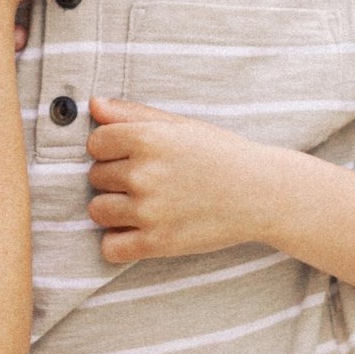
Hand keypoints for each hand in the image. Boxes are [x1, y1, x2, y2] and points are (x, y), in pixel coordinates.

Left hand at [87, 97, 284, 264]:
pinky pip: (110, 248)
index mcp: (147, 138)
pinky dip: (119, 243)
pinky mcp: (156, 243)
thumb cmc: (220, 154)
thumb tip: (93, 105)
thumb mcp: (179, 125)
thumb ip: (132, 113)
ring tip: (143, 205)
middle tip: (149, 180)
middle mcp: (144, 173)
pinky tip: (138, 232)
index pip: (95, 143)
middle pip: (95, 176)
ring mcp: (148, 210)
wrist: (261, 193)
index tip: (132, 155)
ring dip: (115, 209)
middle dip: (115, 178)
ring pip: (97, 211)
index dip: (110, 149)